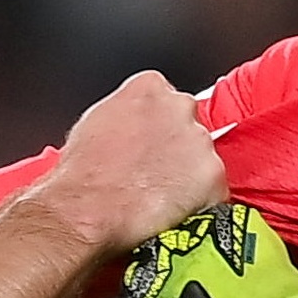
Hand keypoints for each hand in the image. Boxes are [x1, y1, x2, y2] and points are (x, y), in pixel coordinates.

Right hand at [35, 71, 229, 252]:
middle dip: (176, 148)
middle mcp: (180, 107)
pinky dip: (200, 203)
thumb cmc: (83, 173)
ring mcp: (200, 141)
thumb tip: (132, 124)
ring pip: (203, 159)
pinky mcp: (213, 176)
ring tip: (157, 195)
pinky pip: (214, 191)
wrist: (87, 209)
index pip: (165, 99)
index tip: (150, 142)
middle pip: (189, 125)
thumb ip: (125, 112)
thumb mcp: (95, 122)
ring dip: (188, 176)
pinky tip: (170, 210)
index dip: (157, 126)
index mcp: (149, 88)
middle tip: (153, 172)